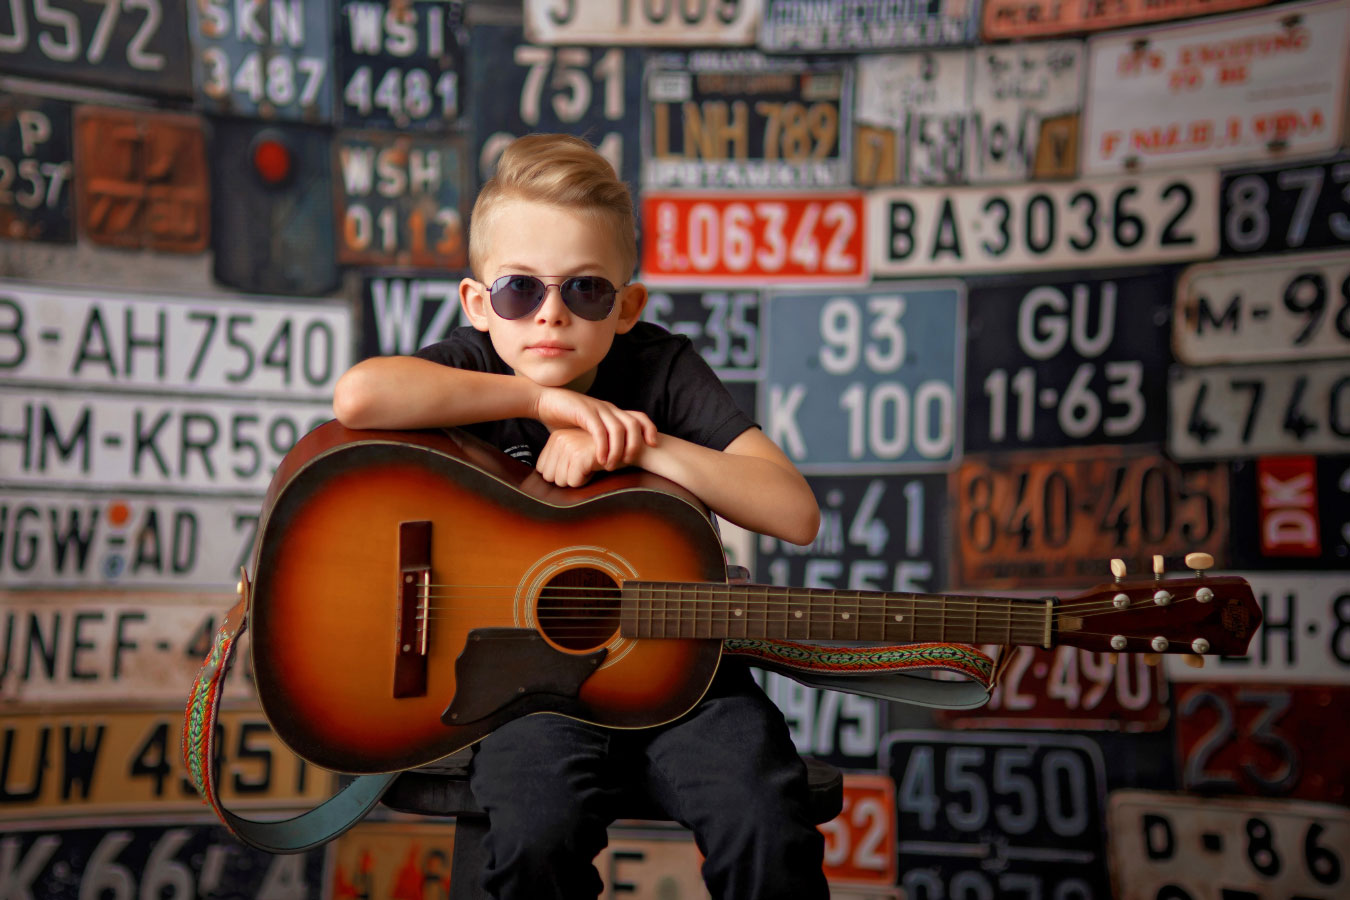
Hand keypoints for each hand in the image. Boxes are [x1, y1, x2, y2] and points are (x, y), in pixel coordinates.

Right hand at [534, 387, 656, 470]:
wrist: (542, 400)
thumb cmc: (563, 418)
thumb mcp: (586, 430)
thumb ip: (598, 440)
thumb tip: (608, 458)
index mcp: (612, 412)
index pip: (640, 417)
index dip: (650, 430)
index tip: (652, 446)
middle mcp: (608, 409)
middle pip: (634, 424)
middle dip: (635, 445)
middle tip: (628, 462)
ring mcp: (596, 409)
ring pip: (619, 429)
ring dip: (618, 449)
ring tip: (612, 465)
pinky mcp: (584, 412)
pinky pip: (599, 430)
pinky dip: (603, 446)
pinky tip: (600, 459)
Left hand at [535, 428, 606, 486]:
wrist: (630, 447)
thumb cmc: (604, 452)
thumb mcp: (576, 451)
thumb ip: (560, 459)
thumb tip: (546, 476)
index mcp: (556, 437)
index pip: (542, 470)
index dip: (562, 473)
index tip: (578, 463)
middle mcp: (559, 438)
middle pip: (549, 477)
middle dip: (568, 477)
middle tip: (584, 465)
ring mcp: (568, 445)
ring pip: (561, 481)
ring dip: (578, 478)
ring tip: (590, 464)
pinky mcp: (579, 455)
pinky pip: (573, 482)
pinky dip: (585, 480)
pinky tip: (595, 467)